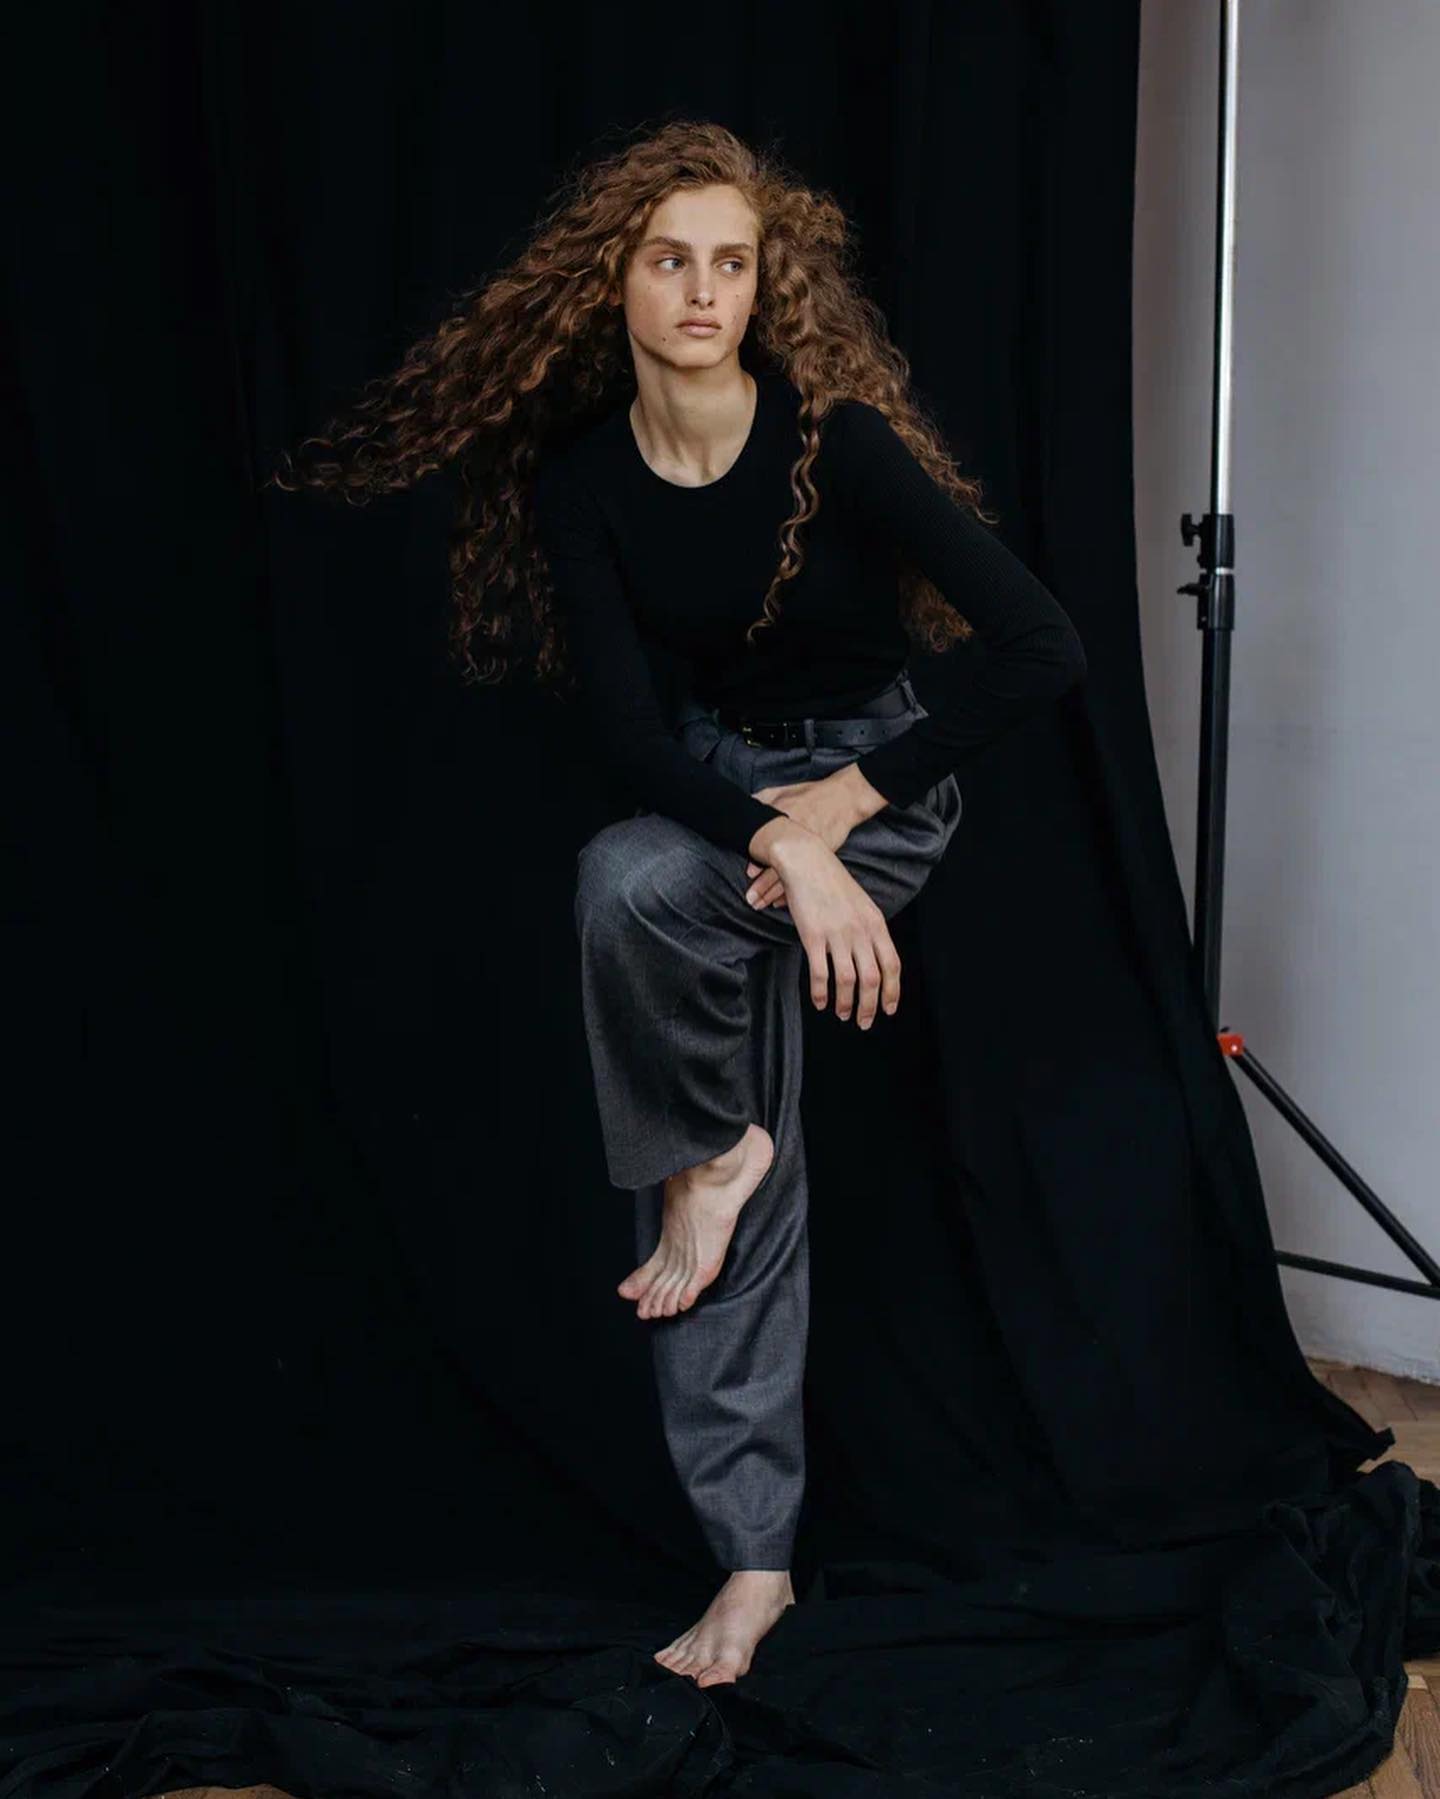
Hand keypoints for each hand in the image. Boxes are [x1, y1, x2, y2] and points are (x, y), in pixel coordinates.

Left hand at [744, 761, 886, 909]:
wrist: (843, 798)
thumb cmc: (810, 794)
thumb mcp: (781, 791)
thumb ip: (761, 799)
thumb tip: (744, 804)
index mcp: (785, 823)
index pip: (768, 848)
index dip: (757, 864)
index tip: (749, 876)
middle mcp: (798, 840)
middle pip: (778, 869)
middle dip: (763, 888)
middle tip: (752, 900)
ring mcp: (812, 851)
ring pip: (792, 878)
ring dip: (776, 894)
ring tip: (764, 905)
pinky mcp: (823, 858)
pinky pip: (807, 880)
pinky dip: (794, 892)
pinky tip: (783, 901)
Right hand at [756, 831, 900, 1026]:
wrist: (807, 861)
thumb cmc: (833, 883)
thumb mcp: (862, 905)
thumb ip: (871, 931)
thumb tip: (875, 961)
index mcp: (876, 924)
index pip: (892, 965)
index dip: (893, 992)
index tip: (889, 1010)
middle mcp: (860, 931)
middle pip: (872, 979)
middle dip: (870, 1006)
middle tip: (864, 1022)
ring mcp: (837, 934)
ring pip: (847, 981)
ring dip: (845, 1003)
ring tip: (841, 1014)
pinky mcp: (813, 935)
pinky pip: (820, 973)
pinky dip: (821, 993)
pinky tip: (820, 1002)